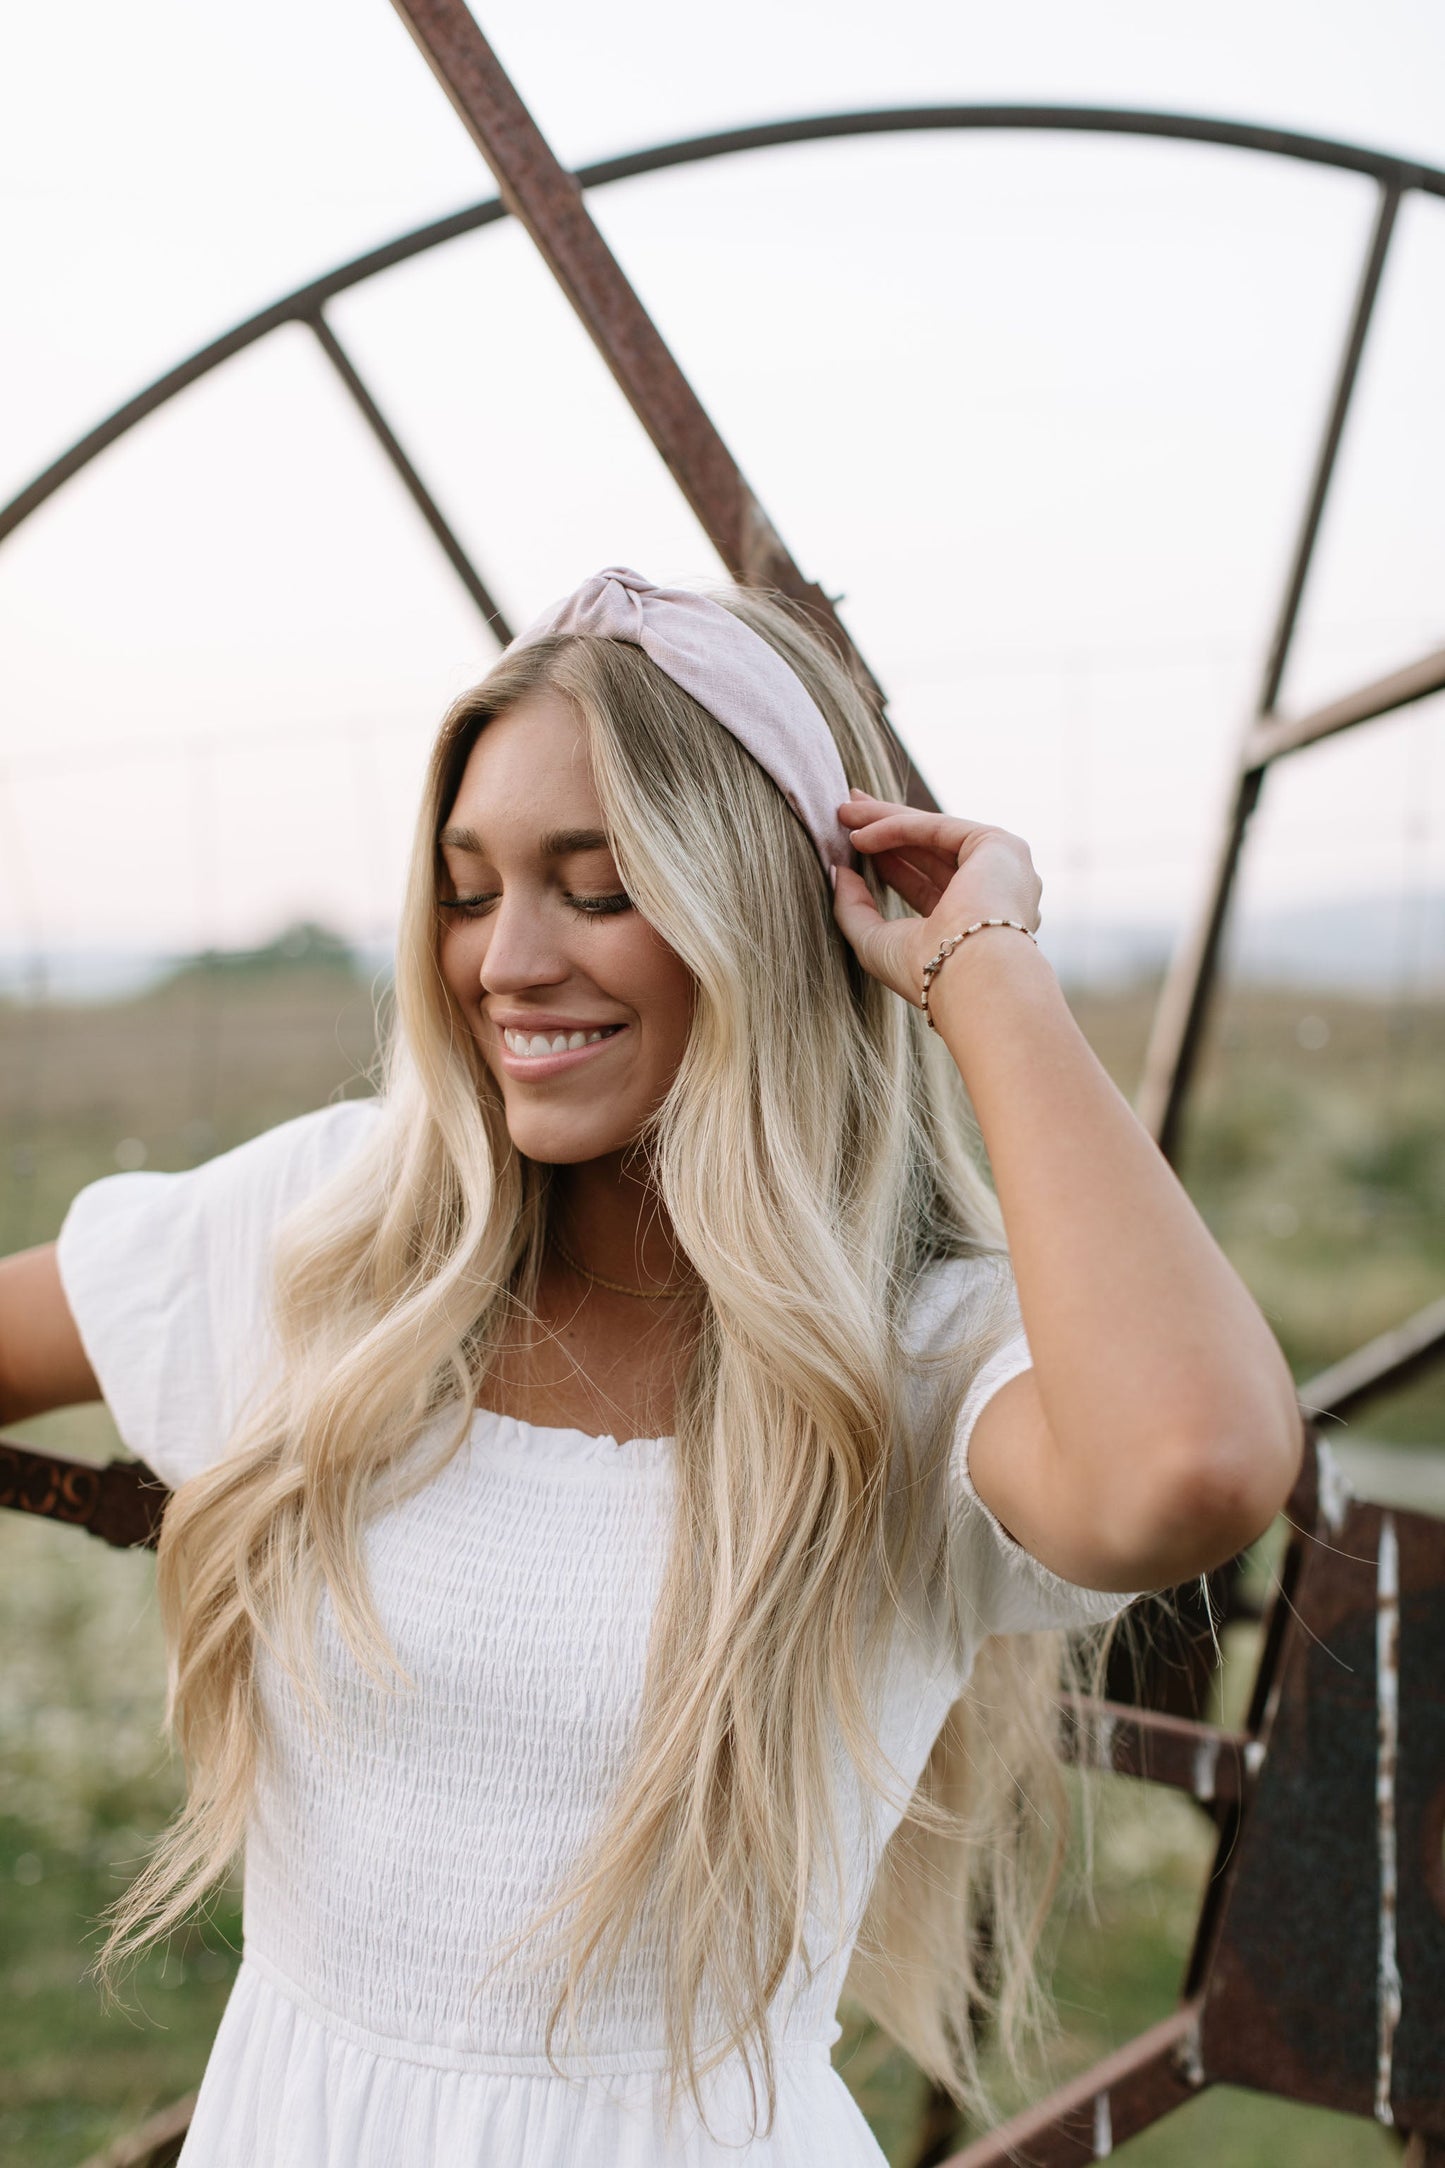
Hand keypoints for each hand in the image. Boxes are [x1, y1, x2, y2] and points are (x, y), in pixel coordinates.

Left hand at [831, 790, 1041, 1007]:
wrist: (967, 977)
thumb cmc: (925, 973)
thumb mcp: (875, 942)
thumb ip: (854, 908)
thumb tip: (839, 872)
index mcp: (974, 924)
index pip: (924, 883)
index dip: (888, 862)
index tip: (852, 845)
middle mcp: (994, 893)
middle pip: (928, 851)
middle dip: (884, 829)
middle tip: (846, 812)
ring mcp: (1001, 868)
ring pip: (933, 834)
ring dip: (886, 820)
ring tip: (844, 813)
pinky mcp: (999, 845)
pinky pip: (938, 828)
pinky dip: (896, 826)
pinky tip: (861, 834)